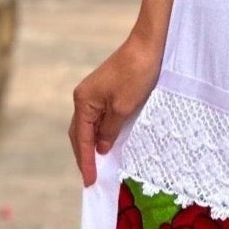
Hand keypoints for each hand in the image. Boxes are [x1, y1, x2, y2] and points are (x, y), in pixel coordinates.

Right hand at [68, 34, 161, 186]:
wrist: (148, 47)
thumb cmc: (136, 75)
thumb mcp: (123, 108)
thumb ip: (109, 130)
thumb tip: (101, 147)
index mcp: (83, 101)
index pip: (81, 139)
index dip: (85, 161)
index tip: (90, 181)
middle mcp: (84, 98)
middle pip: (79, 133)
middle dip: (84, 156)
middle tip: (91, 178)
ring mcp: (94, 94)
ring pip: (89, 127)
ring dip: (92, 146)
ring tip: (98, 167)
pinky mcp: (106, 92)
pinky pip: (98, 118)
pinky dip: (101, 134)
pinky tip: (107, 144)